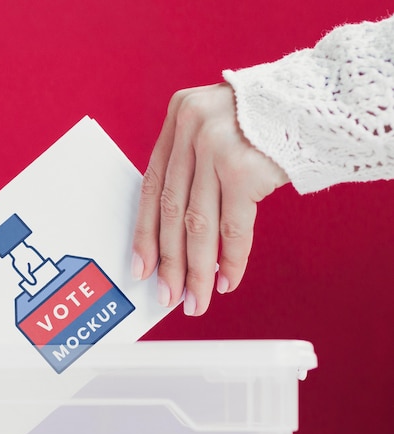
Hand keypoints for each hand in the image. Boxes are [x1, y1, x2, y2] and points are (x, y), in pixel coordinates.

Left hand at [132, 83, 288, 315]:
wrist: (322, 101)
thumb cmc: (269, 121)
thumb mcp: (218, 126)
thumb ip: (193, 162)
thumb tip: (177, 233)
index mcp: (178, 117)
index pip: (152, 185)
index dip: (145, 231)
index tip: (141, 267)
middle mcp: (191, 128)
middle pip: (171, 209)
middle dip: (170, 261)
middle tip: (167, 296)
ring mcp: (216, 146)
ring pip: (198, 224)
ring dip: (196, 270)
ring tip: (195, 301)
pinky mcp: (244, 168)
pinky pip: (233, 228)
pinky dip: (231, 260)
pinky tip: (226, 282)